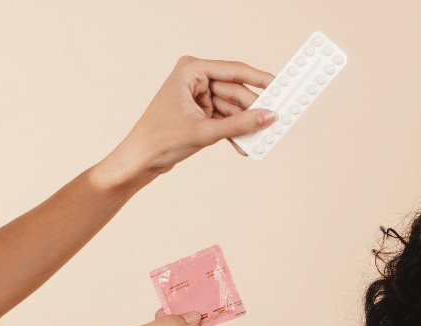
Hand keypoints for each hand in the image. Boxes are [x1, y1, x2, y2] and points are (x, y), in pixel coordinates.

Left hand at [99, 56, 276, 183]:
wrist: (141, 159)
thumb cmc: (160, 139)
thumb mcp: (205, 131)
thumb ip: (239, 124)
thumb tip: (267, 117)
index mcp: (191, 70)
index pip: (233, 71)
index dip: (258, 79)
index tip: (279, 85)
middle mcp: (195, 79)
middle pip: (235, 92)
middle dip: (252, 111)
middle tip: (272, 122)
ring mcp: (198, 96)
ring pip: (233, 108)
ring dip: (244, 126)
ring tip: (258, 141)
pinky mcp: (200, 113)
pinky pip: (226, 119)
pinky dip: (235, 132)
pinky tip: (244, 146)